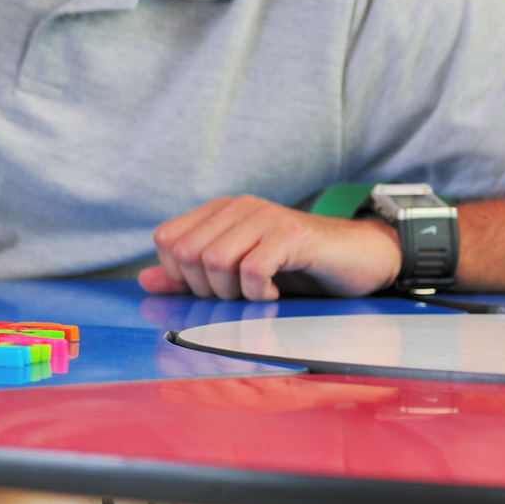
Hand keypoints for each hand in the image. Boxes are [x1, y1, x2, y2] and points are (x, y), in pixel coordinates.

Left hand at [140, 195, 401, 301]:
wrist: (359, 258)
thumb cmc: (296, 269)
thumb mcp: (237, 274)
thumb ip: (190, 277)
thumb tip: (144, 281)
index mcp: (219, 212)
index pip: (166, 239)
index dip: (178, 274)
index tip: (211, 288)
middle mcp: (238, 207)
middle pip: (186, 252)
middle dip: (204, 288)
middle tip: (237, 296)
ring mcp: (265, 217)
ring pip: (215, 260)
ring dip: (231, 292)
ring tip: (257, 294)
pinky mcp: (291, 234)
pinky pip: (252, 269)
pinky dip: (258, 292)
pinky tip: (275, 292)